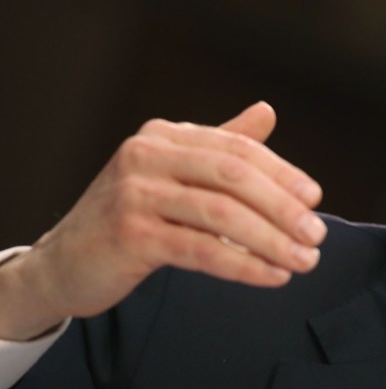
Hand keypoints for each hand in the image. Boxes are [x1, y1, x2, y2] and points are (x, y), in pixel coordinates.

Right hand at [0, 102, 324, 340]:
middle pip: (234, 177)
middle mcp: (147, 155)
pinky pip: (202, 250)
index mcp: (164, 136)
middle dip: (283, 207)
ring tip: (304, 261)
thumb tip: (267, 112)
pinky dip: (244, 265)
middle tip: (317, 234)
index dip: (282, 173)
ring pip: (222, 215)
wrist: (65, 261)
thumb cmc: (132, 215)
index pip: (237, 149)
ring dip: (272, 240)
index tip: (315, 198)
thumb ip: (221, 146)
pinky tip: (272, 276)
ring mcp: (135, 194)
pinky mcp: (130, 236)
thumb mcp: (175, 172)